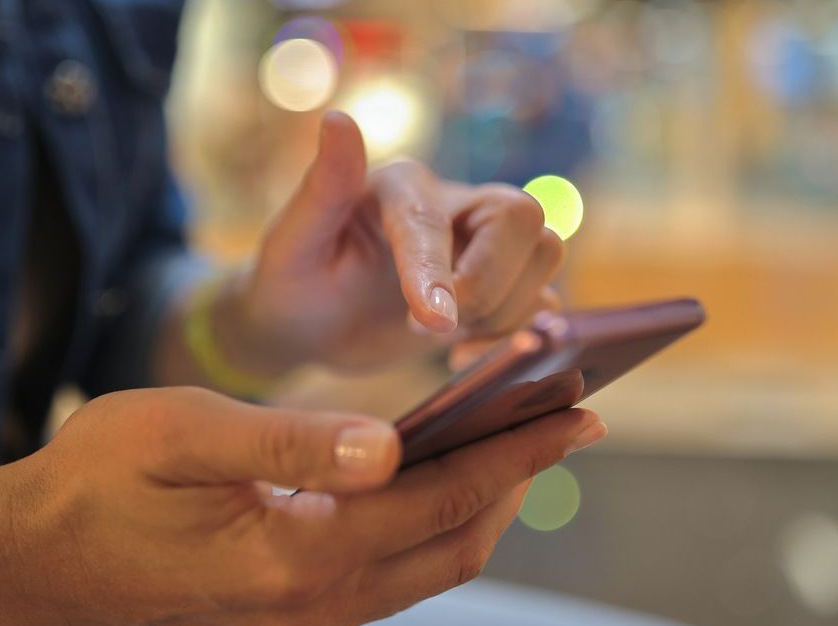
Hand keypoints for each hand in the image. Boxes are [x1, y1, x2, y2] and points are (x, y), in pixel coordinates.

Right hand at [0, 387, 605, 624]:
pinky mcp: (293, 610)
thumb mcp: (181, 436)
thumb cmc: (96, 484)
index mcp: (296, 554)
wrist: (35, 561)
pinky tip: (443, 482)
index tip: (576, 411)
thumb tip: (392, 445)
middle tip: (570, 420)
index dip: (514, 452)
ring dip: (486, 504)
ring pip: (432, 566)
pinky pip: (395, 575)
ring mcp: (307, 617)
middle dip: (520, 478)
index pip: (440, 498)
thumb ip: (289, 440)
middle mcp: (315, 602)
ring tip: (522, 445)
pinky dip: (439, 526)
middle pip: (456, 542)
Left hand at [219, 112, 564, 372]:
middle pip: (522, 218)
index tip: (431, 323)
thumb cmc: (294, 280)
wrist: (310, 325)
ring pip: (545, 254)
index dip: (438, 272)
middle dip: (490, 284)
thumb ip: (321, 186)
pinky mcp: (499, 288)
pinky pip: (544, 300)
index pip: (436, 220)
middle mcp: (453, 205)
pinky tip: (462, 355)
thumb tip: (336, 118)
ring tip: (446, 344)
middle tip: (435, 331)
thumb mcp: (292, 241)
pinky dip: (518, 333)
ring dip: (506, 312)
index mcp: (403, 186)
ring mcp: (482, 247)